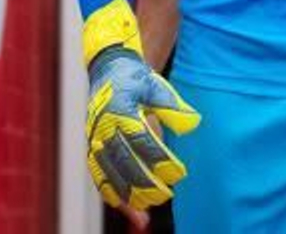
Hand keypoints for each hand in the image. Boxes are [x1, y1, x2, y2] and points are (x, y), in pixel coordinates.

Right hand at [86, 45, 199, 214]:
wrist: (108, 70)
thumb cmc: (136, 79)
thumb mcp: (155, 86)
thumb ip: (172, 106)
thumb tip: (192, 124)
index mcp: (120, 108)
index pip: (140, 139)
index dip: (158, 158)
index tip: (177, 173)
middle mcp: (104, 126)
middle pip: (123, 161)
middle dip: (143, 182)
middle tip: (165, 196)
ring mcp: (95, 139)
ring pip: (108, 173)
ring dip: (126, 195)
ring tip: (144, 214)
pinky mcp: (92, 148)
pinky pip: (98, 175)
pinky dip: (110, 193)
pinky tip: (124, 208)